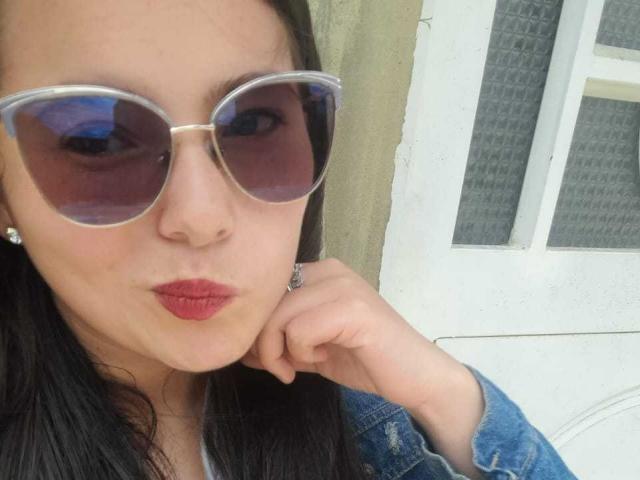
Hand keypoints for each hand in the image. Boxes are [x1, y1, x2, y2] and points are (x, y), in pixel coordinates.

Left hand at [239, 257, 464, 410]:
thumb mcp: (312, 348)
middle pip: (268, 303)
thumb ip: (280, 342)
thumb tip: (239, 347)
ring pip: (279, 316)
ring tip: (300, 368)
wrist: (414, 376)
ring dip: (280, 352)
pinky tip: (322, 360)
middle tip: (282, 369)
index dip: (258, 327)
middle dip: (263, 344)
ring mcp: (343, 286)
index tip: (272, 358)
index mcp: (320, 273)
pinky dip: (302, 353)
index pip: (267, 292)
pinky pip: (300, 330)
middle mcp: (330, 270)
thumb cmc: (365, 360)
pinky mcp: (352, 309)